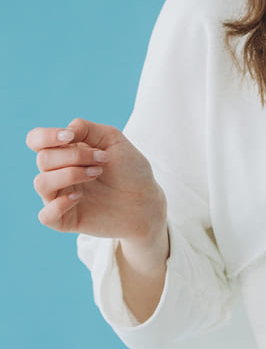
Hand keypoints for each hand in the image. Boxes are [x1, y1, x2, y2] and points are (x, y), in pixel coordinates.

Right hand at [27, 117, 166, 243]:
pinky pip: (45, 215)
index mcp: (66, 153)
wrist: (146, 199)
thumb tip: (65, 131)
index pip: (36, 140)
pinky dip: (59, 204)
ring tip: (97, 173)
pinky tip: (79, 197)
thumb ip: (87, 129)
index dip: (45, 136)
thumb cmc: (130, 168)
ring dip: (71, 174)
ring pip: (41, 183)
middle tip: (103, 159)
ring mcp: (59, 197)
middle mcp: (58, 174)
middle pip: (43, 159)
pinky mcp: (65, 220)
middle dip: (74, 156)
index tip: (70, 137)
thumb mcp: (114, 140)